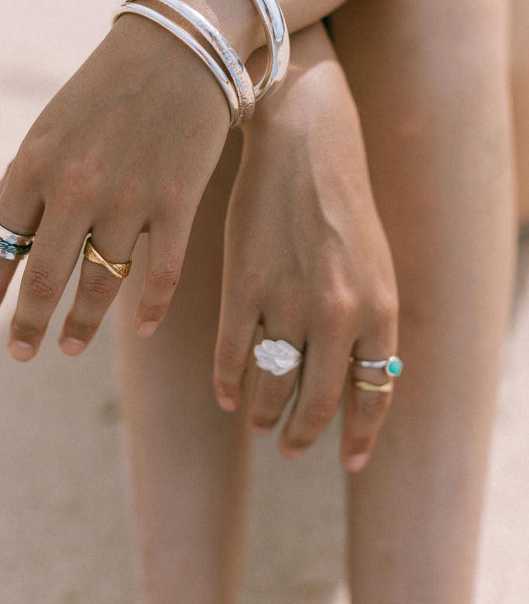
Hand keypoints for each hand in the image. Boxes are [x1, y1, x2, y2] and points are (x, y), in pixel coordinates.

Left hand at [0, 11, 231, 359]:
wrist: (180, 45)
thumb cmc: (109, 85)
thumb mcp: (51, 123)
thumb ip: (21, 171)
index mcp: (35, 163)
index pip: (1, 241)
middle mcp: (75, 187)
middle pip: (44, 276)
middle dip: (27, 323)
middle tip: (20, 352)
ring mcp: (129, 199)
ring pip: (101, 284)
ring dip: (81, 325)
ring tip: (67, 347)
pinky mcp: (176, 202)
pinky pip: (162, 273)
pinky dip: (151, 307)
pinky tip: (143, 329)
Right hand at [213, 22, 398, 470]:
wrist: (305, 144)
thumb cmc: (342, 204)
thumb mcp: (374, 264)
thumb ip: (369, 322)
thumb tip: (356, 378)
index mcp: (379, 309)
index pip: (374, 394)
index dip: (359, 434)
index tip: (347, 460)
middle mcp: (339, 315)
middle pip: (317, 401)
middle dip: (303, 435)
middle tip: (291, 446)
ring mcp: (288, 302)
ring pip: (270, 384)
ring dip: (263, 413)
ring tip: (257, 420)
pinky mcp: (242, 286)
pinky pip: (231, 356)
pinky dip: (226, 384)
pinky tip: (224, 394)